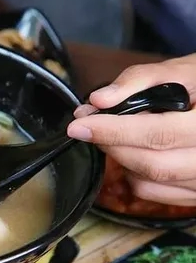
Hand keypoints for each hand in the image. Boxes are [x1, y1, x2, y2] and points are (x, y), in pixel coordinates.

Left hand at [67, 54, 195, 205]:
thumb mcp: (184, 69)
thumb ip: (140, 79)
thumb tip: (100, 100)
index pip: (159, 134)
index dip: (114, 131)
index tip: (79, 125)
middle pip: (152, 165)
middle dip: (112, 145)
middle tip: (91, 126)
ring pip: (151, 183)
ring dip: (122, 159)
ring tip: (118, 134)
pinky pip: (158, 194)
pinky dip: (136, 174)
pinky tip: (138, 151)